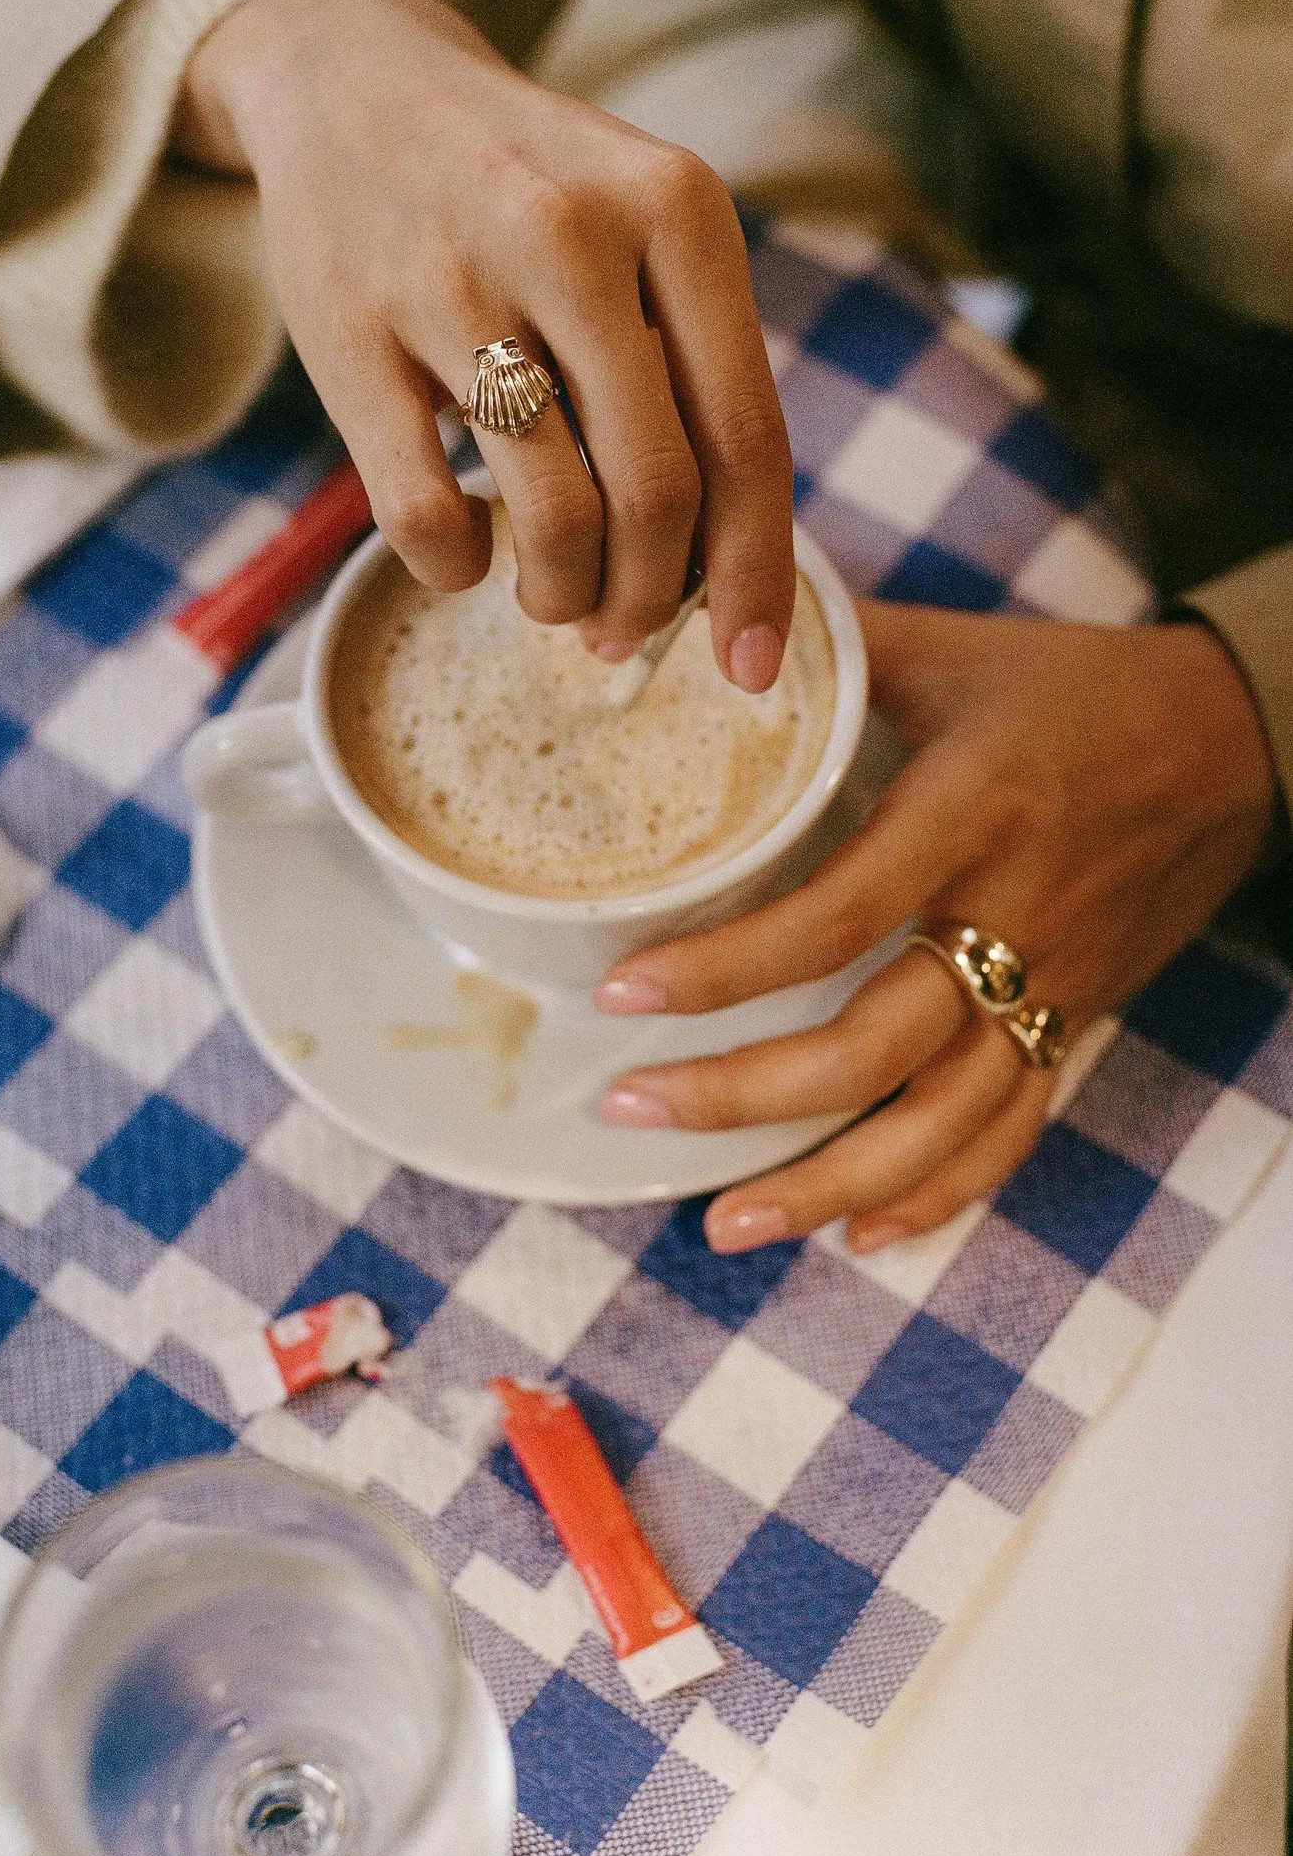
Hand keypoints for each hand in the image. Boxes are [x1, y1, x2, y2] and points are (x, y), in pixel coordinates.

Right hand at [174, 0, 793, 683]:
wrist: (352, 76)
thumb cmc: (525, 190)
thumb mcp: (641, 229)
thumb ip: (694, 369)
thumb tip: (725, 575)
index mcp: (678, 211)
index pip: (748, 439)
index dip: (757, 577)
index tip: (751, 669)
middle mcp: (575, 235)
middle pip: (658, 496)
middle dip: (653, 601)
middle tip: (626, 629)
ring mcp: (455, 282)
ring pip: (552, 519)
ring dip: (563, 596)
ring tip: (554, 595)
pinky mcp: (351, 334)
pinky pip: (428, 516)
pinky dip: (458, 570)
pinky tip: (465, 553)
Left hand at [595, 604, 1276, 1251]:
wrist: (1234, 744)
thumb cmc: (1077, 688)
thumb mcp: (955, 649)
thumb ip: (833, 645)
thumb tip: (696, 621)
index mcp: (970, 815)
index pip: (836, 918)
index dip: (728, 969)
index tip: (624, 993)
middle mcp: (1011, 917)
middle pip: (874, 1047)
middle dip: (742, 1097)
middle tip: (628, 1107)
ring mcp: (1050, 986)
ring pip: (940, 1122)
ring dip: (826, 1183)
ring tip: (720, 1225)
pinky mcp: (1074, 1024)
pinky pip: (1010, 1132)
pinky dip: (936, 1194)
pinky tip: (856, 1233)